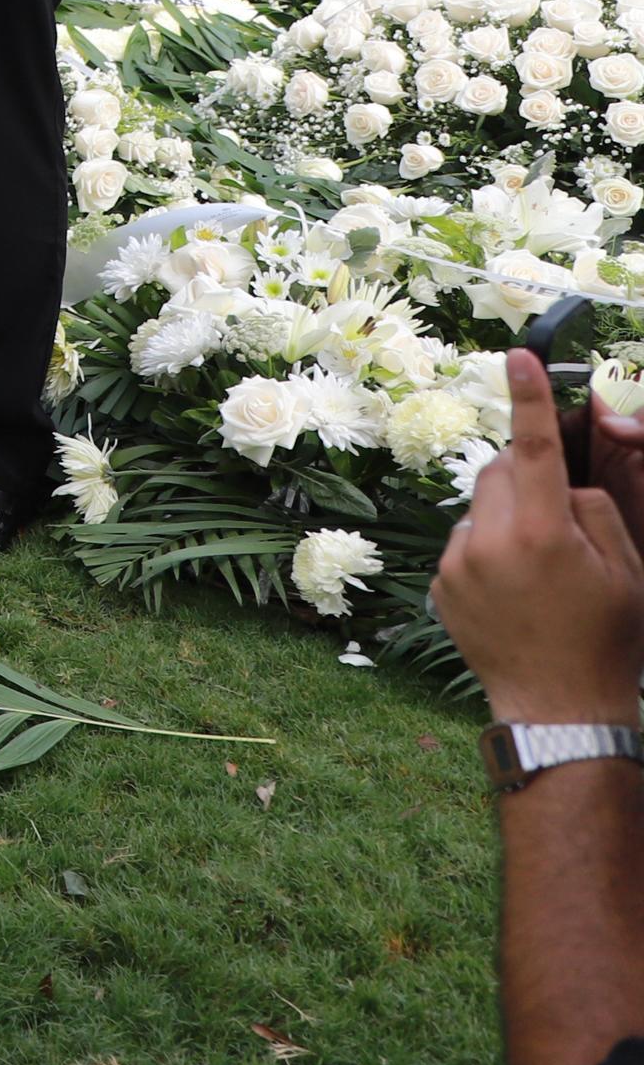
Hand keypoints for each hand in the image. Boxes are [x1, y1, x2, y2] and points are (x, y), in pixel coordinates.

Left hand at [435, 351, 643, 721]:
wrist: (560, 708)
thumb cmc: (606, 638)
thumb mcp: (625, 570)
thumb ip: (593, 511)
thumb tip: (562, 483)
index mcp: (542, 534)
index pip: (536, 449)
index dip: (529, 398)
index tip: (519, 356)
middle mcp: (489, 542)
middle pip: (501, 472)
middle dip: (528, 477)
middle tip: (559, 517)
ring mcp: (457, 565)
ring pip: (481, 507)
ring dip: (508, 517)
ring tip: (540, 569)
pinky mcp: (440, 586)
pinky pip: (464, 543)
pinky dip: (488, 549)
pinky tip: (516, 589)